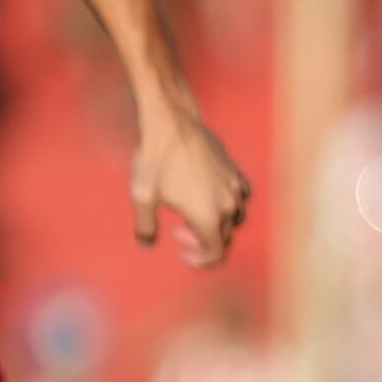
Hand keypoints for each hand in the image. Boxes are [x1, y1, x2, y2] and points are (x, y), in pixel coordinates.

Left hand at [132, 107, 250, 266]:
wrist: (171, 122)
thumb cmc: (155, 160)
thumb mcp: (141, 197)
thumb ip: (145, 227)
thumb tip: (148, 243)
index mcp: (208, 217)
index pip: (216, 253)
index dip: (199, 259)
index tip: (180, 250)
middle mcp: (228, 205)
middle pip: (224, 238)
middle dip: (201, 240)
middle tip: (176, 229)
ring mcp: (235, 187)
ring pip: (235, 218)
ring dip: (216, 223)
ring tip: (192, 212)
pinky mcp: (234, 171)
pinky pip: (240, 196)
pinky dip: (228, 204)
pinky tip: (209, 194)